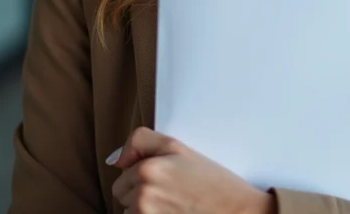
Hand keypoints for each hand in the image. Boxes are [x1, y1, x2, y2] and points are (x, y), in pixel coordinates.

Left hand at [109, 127, 275, 213]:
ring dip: (143, 210)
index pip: (123, 170)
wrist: (234, 211)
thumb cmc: (211, 181)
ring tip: (172, 205)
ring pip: (129, 211)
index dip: (142, 171)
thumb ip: (142, 142)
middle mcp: (142, 193)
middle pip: (121, 193)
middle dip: (139, 192)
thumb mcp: (178, 148)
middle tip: (170, 191)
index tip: (164, 175)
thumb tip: (115, 160)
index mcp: (149, 167)